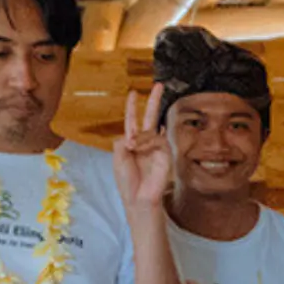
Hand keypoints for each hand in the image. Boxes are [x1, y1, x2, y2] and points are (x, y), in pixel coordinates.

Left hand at [114, 88, 174, 209]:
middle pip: (151, 117)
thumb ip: (121, 141)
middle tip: (159, 85)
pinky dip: (147, 142)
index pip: (133, 121)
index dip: (132, 107)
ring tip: (133, 148)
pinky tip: (140, 149)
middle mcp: (146, 142)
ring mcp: (157, 148)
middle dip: (154, 101)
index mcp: (133, 143)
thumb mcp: (117, 158)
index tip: (133, 93)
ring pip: (150, 131)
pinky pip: (157, 140)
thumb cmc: (127, 181)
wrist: (138, 198)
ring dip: (140, 137)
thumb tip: (132, 134)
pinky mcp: (166, 154)